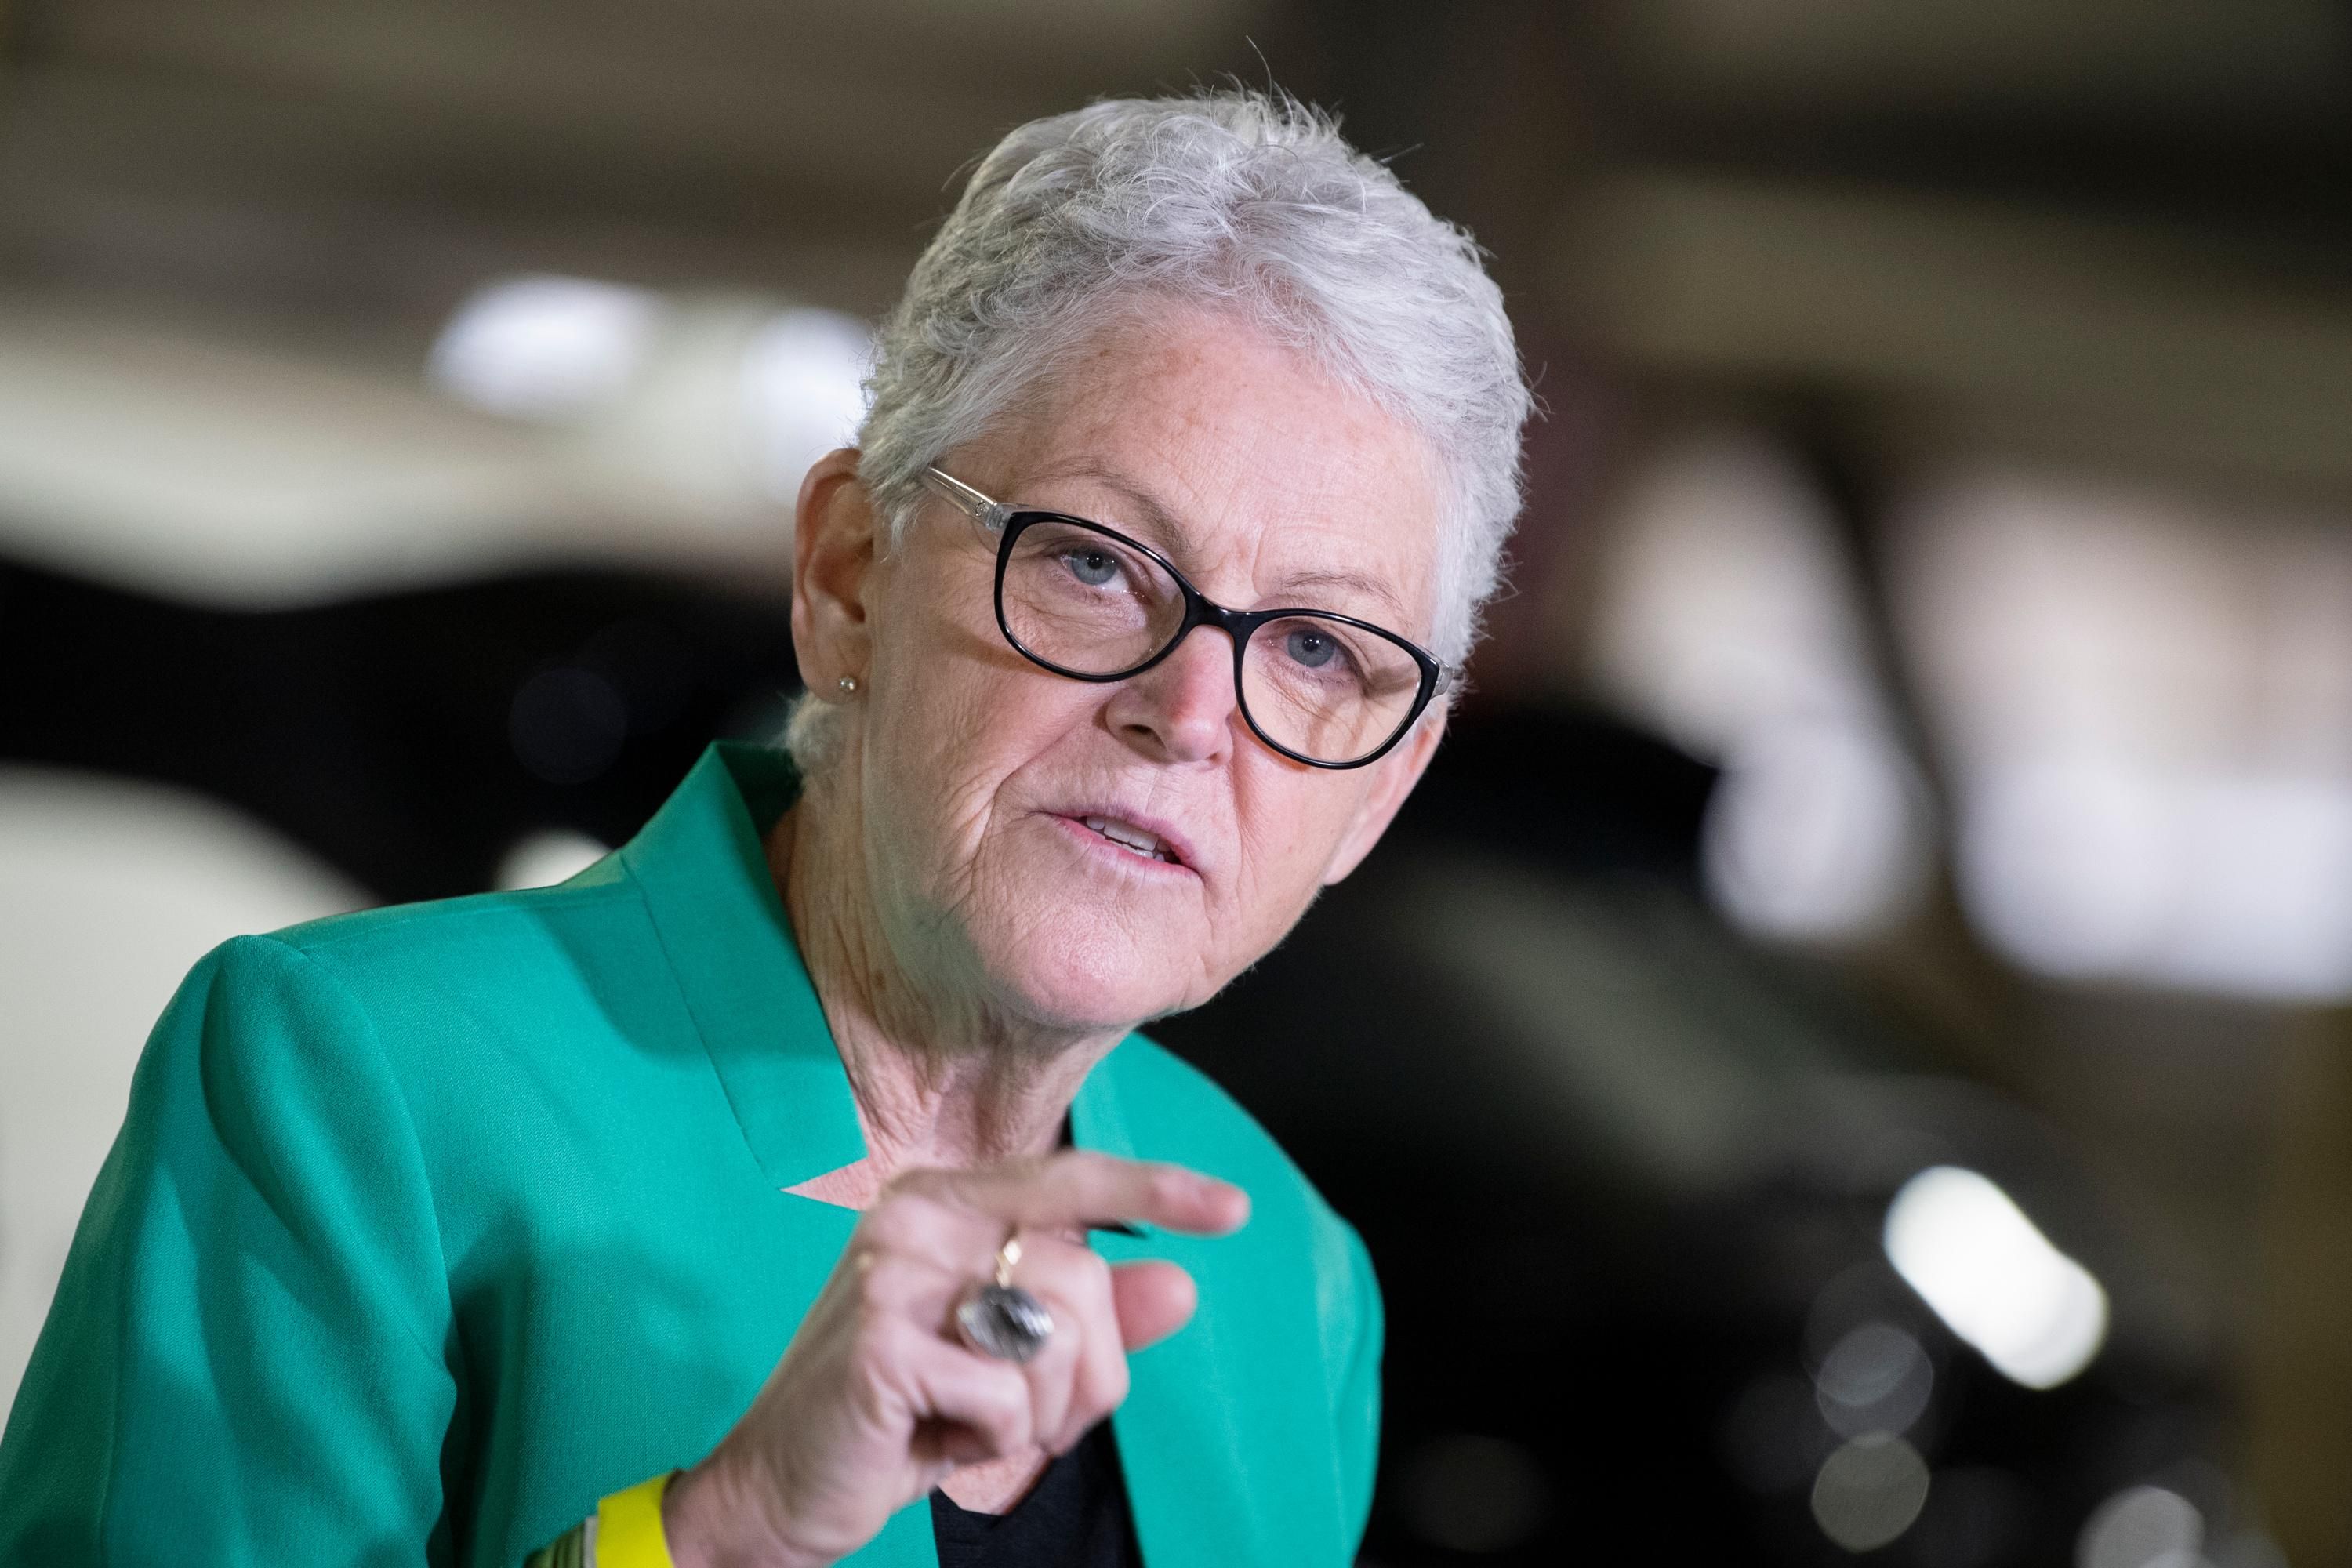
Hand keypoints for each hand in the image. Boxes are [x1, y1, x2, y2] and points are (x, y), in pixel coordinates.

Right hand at [662, 1150, 1248, 1567]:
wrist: (783, 1485)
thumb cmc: (903, 1415)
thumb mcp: (1010, 1364)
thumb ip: (1094, 1323)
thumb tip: (1182, 1286)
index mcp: (945, 1201)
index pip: (1069, 1179)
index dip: (1154, 1191)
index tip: (1233, 1209)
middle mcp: (917, 1215)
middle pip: (1080, 1279)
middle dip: (1082, 1373)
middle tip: (1019, 1415)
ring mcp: (892, 1271)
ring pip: (1054, 1335)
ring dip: (1036, 1411)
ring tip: (970, 1420)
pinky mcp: (883, 1341)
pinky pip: (1008, 1394)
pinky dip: (991, 1438)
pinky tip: (934, 1436)